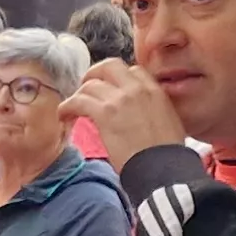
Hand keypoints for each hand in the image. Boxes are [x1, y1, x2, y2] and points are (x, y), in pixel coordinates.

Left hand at [66, 59, 186, 159]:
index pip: (133, 70)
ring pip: (90, 84)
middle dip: (94, 74)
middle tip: (87, 89)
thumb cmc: (168, 155)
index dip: (118, 78)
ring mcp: (120, 99)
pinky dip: (67, 107)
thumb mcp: (170, 122)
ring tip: (73, 109)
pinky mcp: (105, 113)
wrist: (163, 168)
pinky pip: (78, 101)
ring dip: (78, 95)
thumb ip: (154, 109)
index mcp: (155, 90)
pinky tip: (65, 116)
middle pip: (109, 66)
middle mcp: (137, 89)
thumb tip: (141, 113)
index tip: (111, 89)